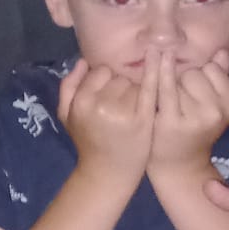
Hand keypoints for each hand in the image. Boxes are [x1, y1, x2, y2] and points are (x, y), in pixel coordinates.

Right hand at [58, 51, 155, 189]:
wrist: (107, 173)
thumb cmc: (87, 141)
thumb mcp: (66, 116)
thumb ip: (68, 87)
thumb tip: (82, 61)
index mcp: (81, 101)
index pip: (100, 72)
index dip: (105, 82)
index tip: (107, 96)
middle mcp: (101, 104)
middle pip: (119, 78)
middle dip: (121, 87)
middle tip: (120, 108)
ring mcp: (123, 112)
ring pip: (135, 83)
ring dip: (136, 92)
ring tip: (132, 112)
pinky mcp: (143, 119)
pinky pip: (150, 88)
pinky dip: (156, 73)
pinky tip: (161, 57)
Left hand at [149, 49, 228, 174]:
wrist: (177, 166)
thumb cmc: (192, 131)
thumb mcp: (211, 107)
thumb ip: (218, 78)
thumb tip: (221, 52)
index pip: (212, 69)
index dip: (199, 74)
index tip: (192, 90)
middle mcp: (216, 112)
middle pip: (195, 73)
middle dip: (183, 80)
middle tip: (178, 101)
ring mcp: (195, 118)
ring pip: (179, 79)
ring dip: (170, 85)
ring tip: (169, 104)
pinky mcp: (172, 122)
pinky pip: (166, 87)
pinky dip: (159, 73)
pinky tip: (152, 59)